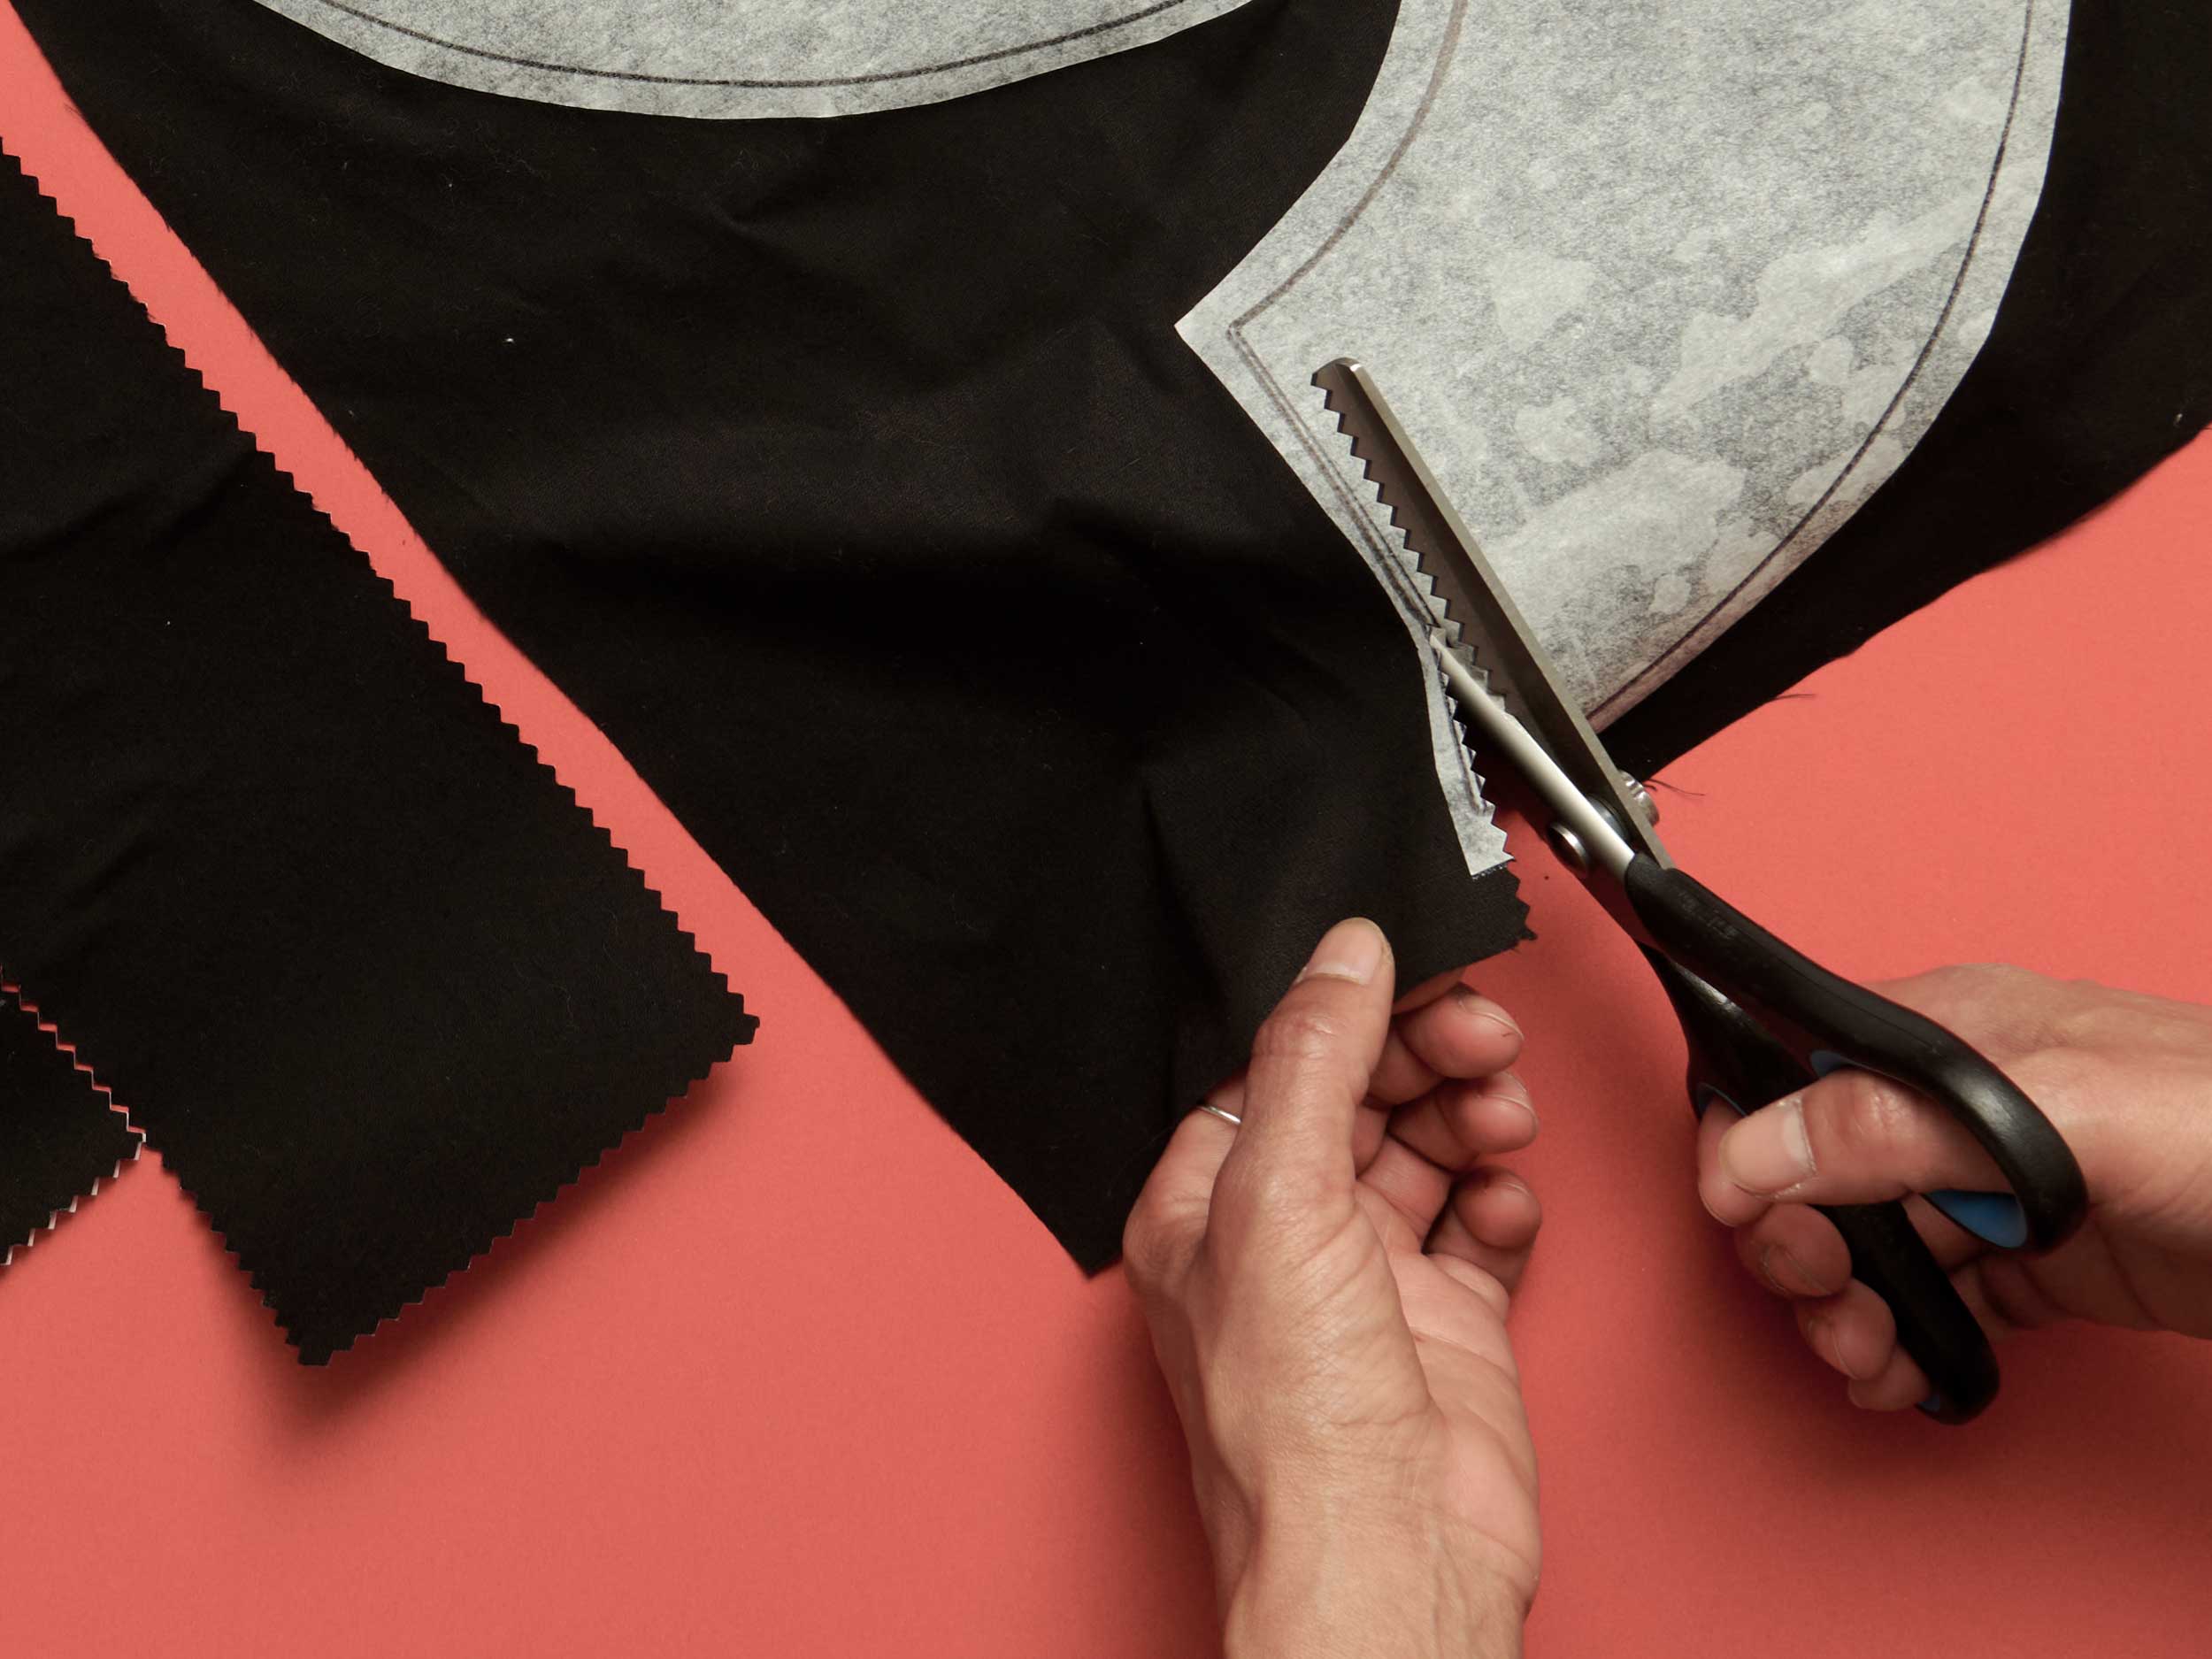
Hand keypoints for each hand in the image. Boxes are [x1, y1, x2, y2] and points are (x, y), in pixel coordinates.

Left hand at [1124, 917, 1542, 1658]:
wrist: (1392, 1563)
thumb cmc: (1295, 1423)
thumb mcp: (1280, 1197)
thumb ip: (1312, 1059)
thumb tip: (1343, 954)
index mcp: (1207, 1207)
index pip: (1275, 1069)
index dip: (1346, 1017)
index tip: (1410, 973)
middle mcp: (1283, 1240)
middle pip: (1360, 1100)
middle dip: (1423, 1056)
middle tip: (1481, 1034)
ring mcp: (1368, 1284)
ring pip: (1426, 1153)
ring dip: (1470, 1114)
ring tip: (1500, 1112)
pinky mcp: (1447, 1327)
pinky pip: (1480, 1228)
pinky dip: (1501, 1200)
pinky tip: (1504, 1198)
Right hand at [1698, 964, 2211, 1408]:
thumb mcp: (2067, 1111)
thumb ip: (1899, 1124)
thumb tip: (1758, 1151)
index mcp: (1952, 1037)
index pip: (1797, 1076)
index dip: (1755, 1151)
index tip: (1757, 1223)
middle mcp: (1962, 1108)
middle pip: (1815, 1172)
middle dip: (1800, 1247)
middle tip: (1832, 1301)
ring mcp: (2001, 1187)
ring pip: (1866, 1246)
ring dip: (1845, 1310)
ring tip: (1870, 1354)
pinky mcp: (2040, 1260)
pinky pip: (1931, 1299)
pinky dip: (1901, 1343)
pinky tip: (1908, 1369)